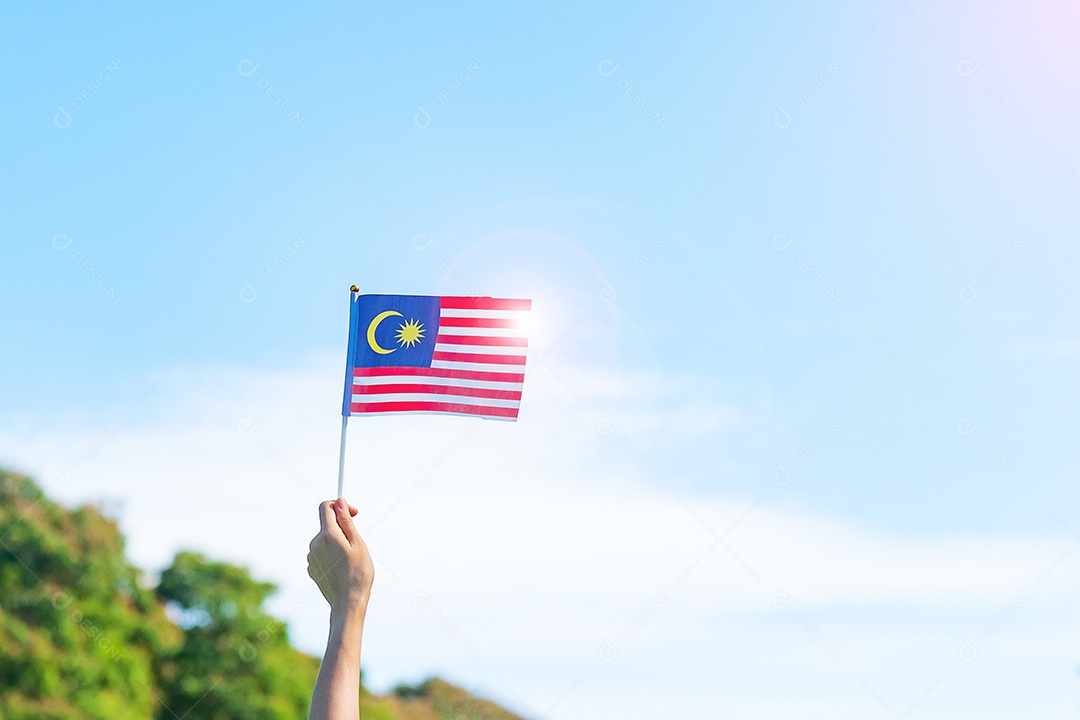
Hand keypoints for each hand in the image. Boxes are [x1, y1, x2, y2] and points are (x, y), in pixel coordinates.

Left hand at [307, 498, 374, 616]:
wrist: (347, 603)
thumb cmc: (358, 574)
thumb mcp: (357, 543)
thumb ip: (346, 521)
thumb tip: (339, 502)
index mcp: (327, 535)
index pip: (325, 507)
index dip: (340, 505)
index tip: (353, 513)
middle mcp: (315, 544)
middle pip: (327, 525)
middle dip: (341, 528)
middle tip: (356, 544)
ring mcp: (311, 557)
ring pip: (325, 540)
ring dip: (337, 543)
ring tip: (350, 560)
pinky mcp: (312, 569)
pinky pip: (322, 554)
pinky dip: (331, 555)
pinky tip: (341, 569)